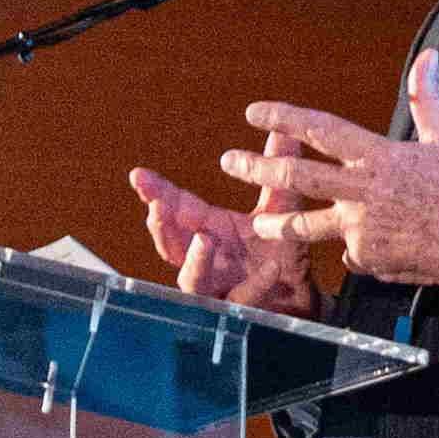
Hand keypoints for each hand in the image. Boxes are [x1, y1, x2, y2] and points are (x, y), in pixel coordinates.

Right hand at [125, 156, 320, 311]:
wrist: (301, 298)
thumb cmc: (279, 253)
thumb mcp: (279, 208)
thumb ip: (276, 173)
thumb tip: (284, 126)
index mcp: (209, 229)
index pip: (176, 208)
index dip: (156, 192)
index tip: (138, 175)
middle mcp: (206, 258)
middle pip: (172, 244)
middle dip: (161, 225)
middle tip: (156, 207)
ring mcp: (218, 288)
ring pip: (192, 278)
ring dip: (196, 259)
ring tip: (204, 239)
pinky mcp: (239, 311)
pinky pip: (242, 299)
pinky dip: (253, 284)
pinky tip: (269, 269)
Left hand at [239, 60, 438, 305]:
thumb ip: (426, 97)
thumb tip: (428, 56)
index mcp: (379, 156)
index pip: (321, 130)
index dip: (284, 118)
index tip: (255, 112)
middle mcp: (363, 191)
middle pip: (298, 176)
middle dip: (258, 167)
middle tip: (229, 161)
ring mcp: (361, 227)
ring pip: (306, 224)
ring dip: (276, 221)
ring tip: (256, 221)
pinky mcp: (367, 257)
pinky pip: (348, 251)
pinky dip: (350, 246)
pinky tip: (361, 247)